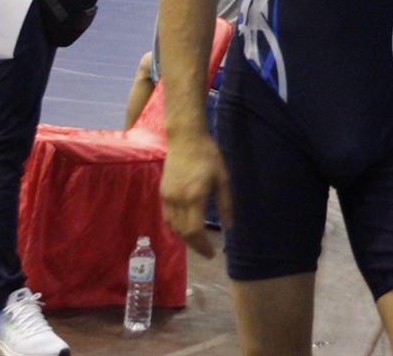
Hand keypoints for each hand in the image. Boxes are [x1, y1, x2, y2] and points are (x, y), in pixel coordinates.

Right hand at [161, 131, 231, 257]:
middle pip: (182, 233)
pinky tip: (185, 228)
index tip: (212, 253)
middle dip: (195, 245)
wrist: (185, 138)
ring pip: (173, 227)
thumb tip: (229, 226)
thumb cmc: (208, 156)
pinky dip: (176, 227)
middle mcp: (177, 200)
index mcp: (194, 197)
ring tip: (197, 242)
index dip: (202, 246)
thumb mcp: (223, 178)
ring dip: (184, 238)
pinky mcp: (162, 192)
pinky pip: (167, 217)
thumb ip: (225, 204)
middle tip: (206, 251)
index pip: (194, 231)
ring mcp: (167, 196)